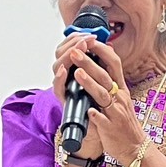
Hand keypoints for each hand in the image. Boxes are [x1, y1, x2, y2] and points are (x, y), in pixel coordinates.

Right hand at [52, 35, 107, 160]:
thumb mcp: (104, 81)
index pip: (70, 47)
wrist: (98, 132)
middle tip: (85, 39)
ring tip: (78, 50)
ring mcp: (65, 88)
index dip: (78, 38)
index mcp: (76, 69)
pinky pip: (58, 88)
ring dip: (67, 56)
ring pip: (57, 66)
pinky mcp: (64, 101)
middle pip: (61, 53)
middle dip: (73, 43)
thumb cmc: (100, 107)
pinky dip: (60, 78)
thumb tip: (108, 45)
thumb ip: (103, 64)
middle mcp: (68, 77)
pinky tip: (65, 70)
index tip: (90, 33)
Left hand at [65, 38, 149, 166]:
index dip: (102, 50)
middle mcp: (119, 98)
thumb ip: (111, 81)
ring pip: (103, 95)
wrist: (134, 147)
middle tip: (75, 52)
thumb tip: (102, 61)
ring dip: (90, 84)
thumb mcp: (120, 98)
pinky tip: (88, 110)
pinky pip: (102, 120)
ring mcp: (114, 113)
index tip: (89, 40)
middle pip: (105, 76)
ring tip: (77, 73)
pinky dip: (95, 115)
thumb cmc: (123, 122)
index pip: (113, 63)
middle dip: (89, 62)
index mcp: (120, 89)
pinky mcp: (110, 128)